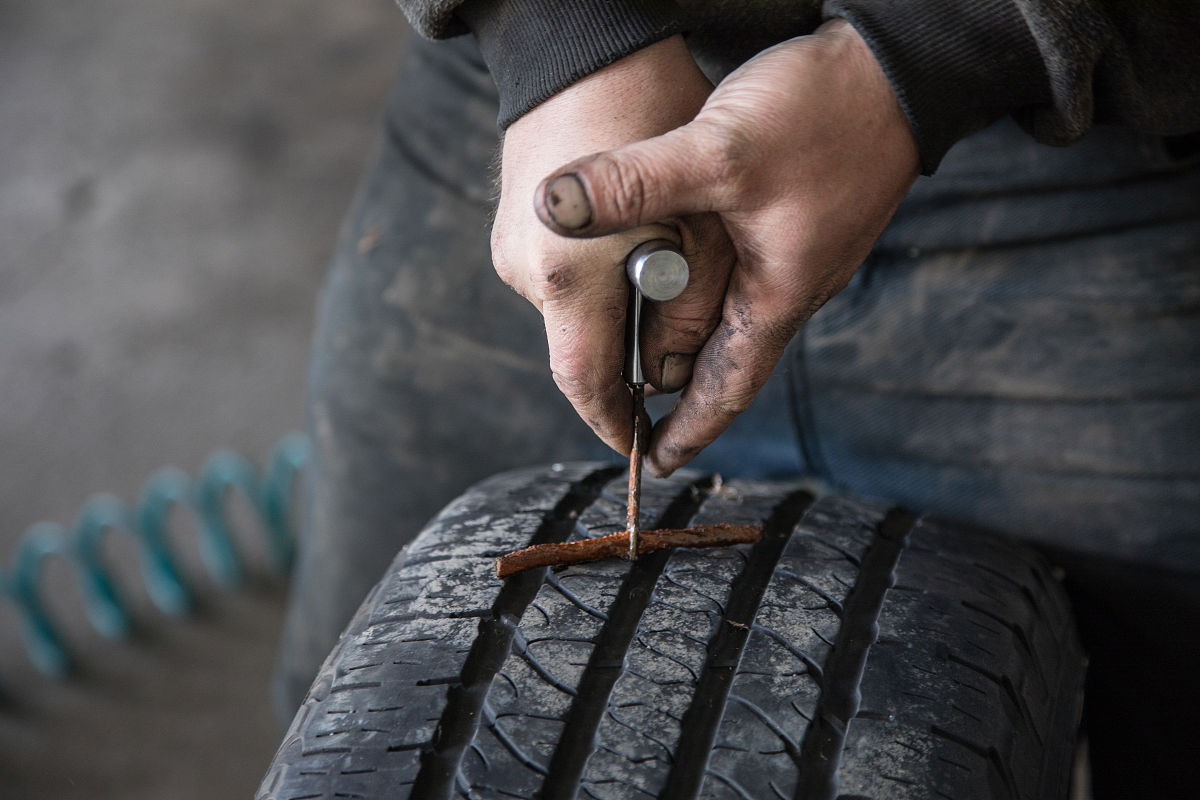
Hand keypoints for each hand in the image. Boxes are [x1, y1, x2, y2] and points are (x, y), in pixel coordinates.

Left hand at [533, 19, 920, 475]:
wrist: (896, 67)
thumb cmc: (823, 116)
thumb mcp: (719, 152)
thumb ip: (636, 183)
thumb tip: (554, 206)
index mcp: (777, 295)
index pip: (727, 388)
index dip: (688, 431)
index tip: (652, 463)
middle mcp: (792, 285)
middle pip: (727, 356)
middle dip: (678, 384)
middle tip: (626, 400)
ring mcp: (799, 251)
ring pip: (733, 313)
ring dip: (690, 333)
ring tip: (640, 341)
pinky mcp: (799, 215)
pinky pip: (744, 272)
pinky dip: (705, 285)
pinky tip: (679, 266)